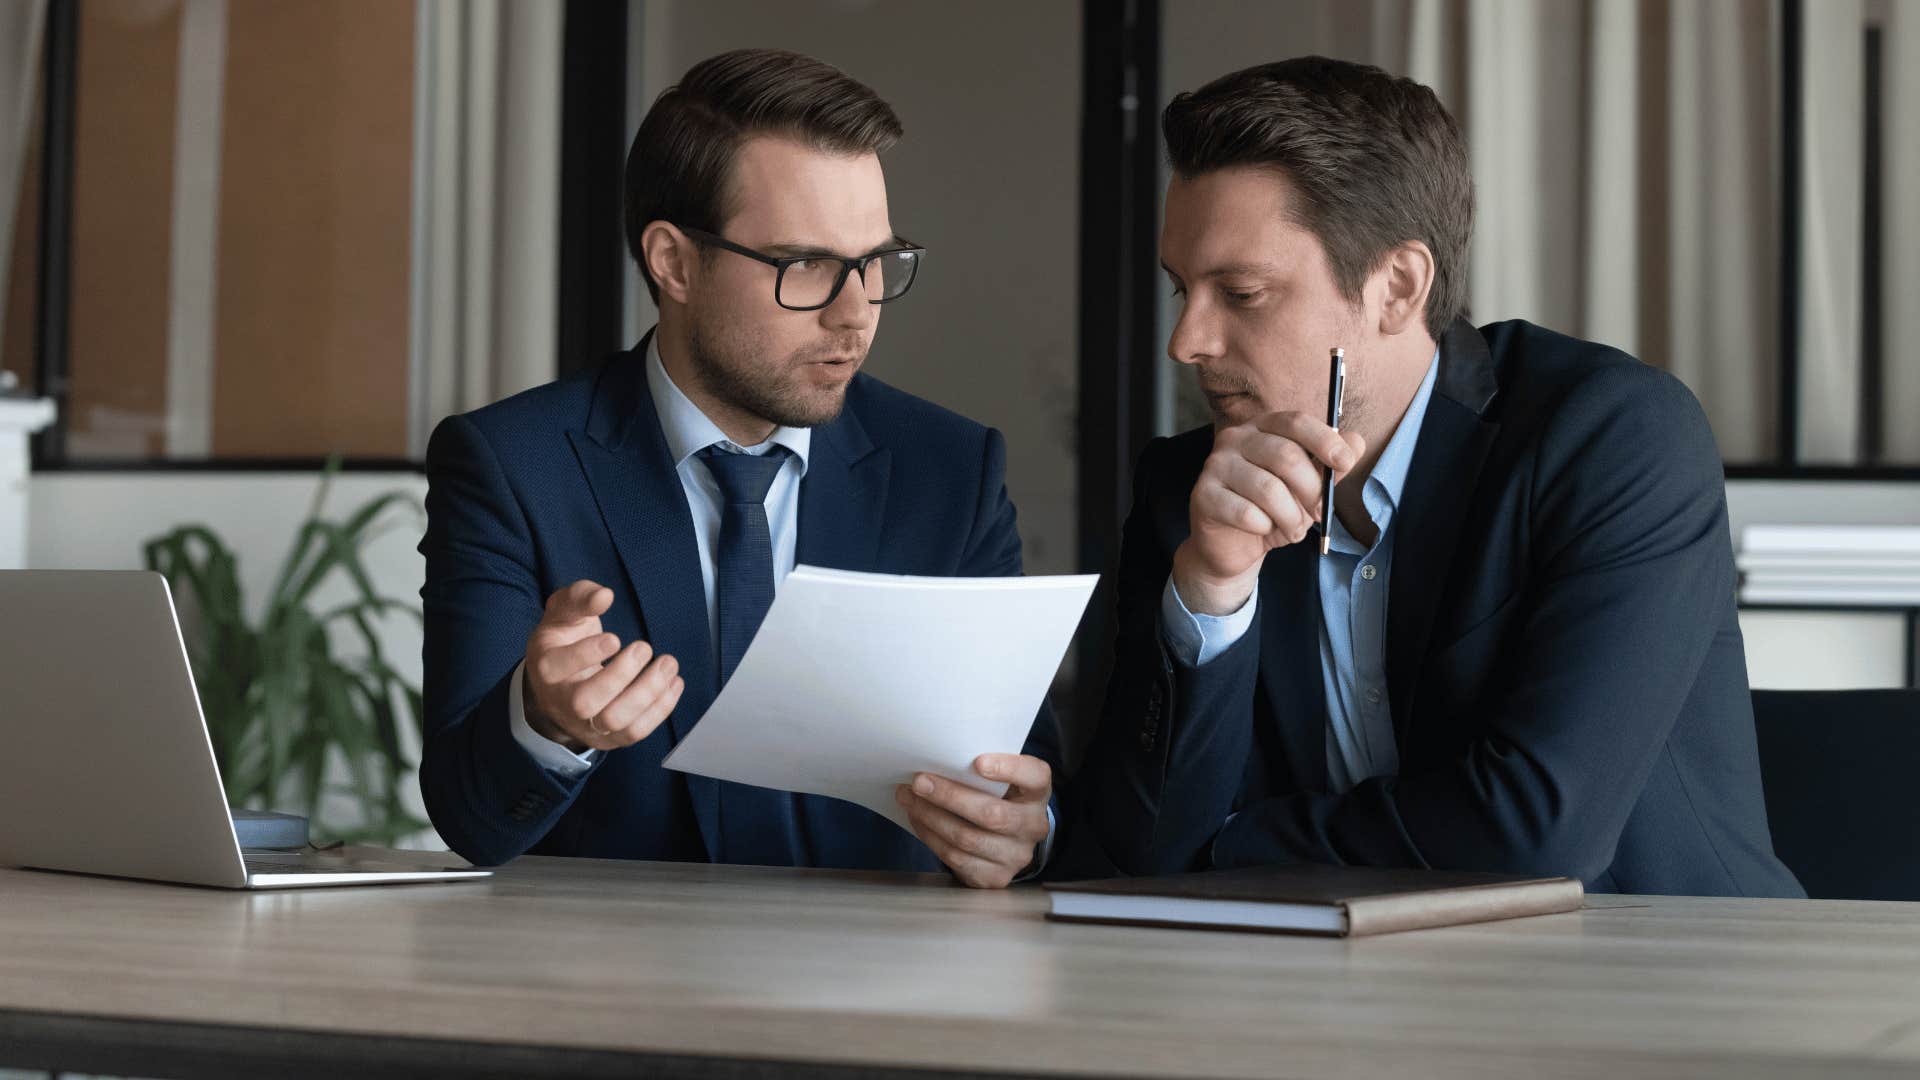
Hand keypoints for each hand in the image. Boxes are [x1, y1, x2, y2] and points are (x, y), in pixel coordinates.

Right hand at [522, 580, 683, 752]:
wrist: (559, 685)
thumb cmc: (564, 640)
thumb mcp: (563, 612)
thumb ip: (580, 598)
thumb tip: (604, 596)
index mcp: (546, 667)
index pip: (558, 667)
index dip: (586, 654)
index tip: (615, 638)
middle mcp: (560, 701)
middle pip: (585, 702)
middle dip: (620, 676)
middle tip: (644, 648)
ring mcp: (584, 724)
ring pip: (614, 721)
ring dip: (647, 693)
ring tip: (668, 664)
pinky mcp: (609, 738)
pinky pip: (635, 732)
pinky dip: (660, 708)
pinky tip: (674, 683)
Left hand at [895, 754, 1051, 888]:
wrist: (1006, 840)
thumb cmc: (997, 797)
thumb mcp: (1001, 780)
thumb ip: (981, 770)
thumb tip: (936, 759)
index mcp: (1037, 793)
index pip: (1034, 777)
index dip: (1008, 768)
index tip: (978, 761)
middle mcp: (1033, 825)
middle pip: (991, 814)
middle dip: (949, 796)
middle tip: (920, 782)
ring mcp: (1016, 855)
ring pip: (967, 838)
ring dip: (931, 817)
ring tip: (909, 799)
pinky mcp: (996, 877)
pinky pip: (956, 858)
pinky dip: (931, 837)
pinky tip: (918, 820)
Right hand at [1172, 411, 1365, 614]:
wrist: (1233, 546)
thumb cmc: (1272, 511)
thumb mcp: (1308, 488)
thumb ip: (1330, 465)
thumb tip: (1356, 443)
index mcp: (1263, 427)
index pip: (1295, 422)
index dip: (1324, 441)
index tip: (1345, 463)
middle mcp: (1236, 438)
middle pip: (1285, 456)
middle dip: (1311, 491)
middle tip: (1319, 513)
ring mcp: (1215, 465)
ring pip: (1268, 489)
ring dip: (1290, 517)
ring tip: (1293, 529)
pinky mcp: (1203, 495)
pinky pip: (1246, 513)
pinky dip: (1264, 527)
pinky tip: (1262, 530)